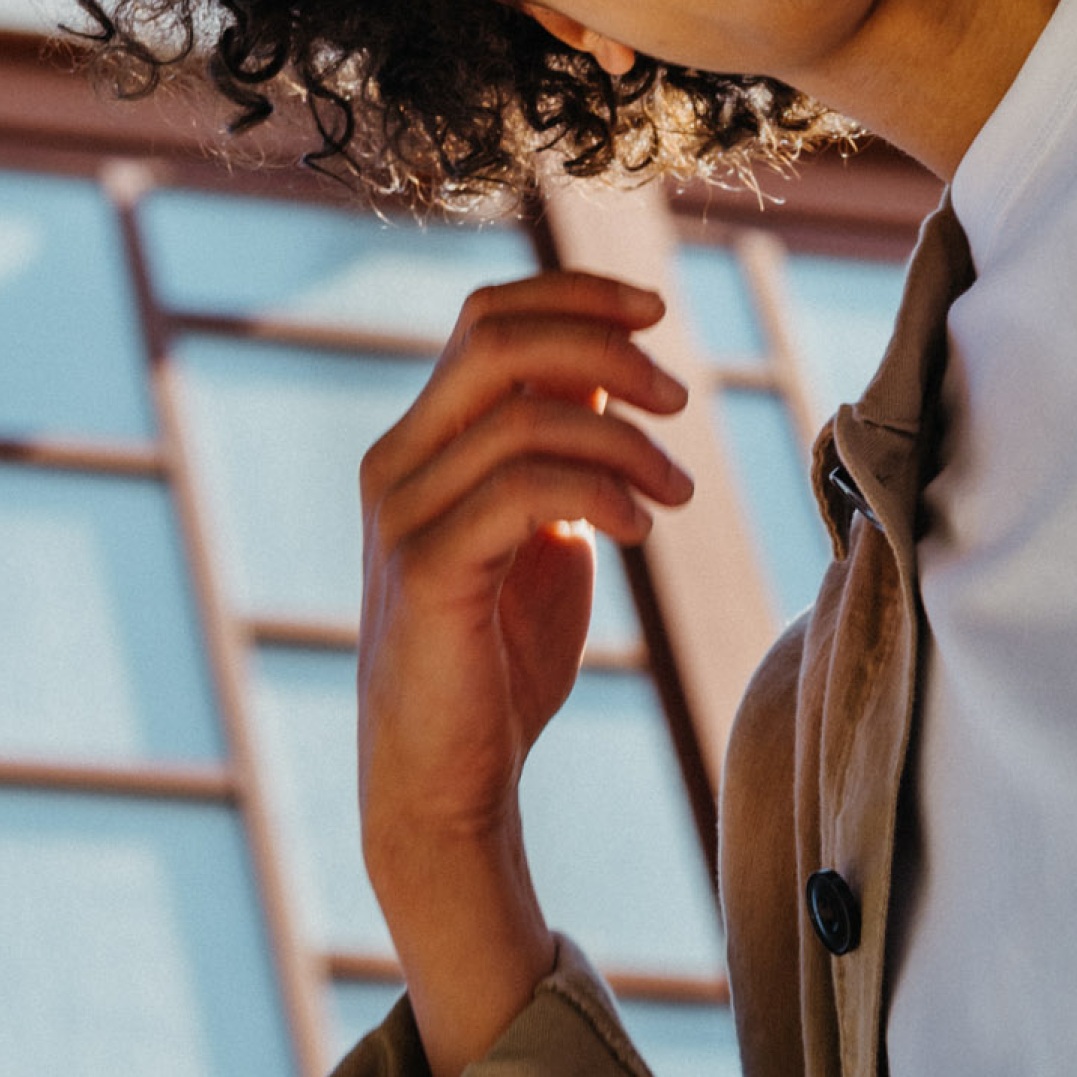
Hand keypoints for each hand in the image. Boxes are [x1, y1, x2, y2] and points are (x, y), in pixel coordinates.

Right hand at [356, 269, 692, 1076]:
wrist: (449, 780)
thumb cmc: (502, 656)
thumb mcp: (545, 528)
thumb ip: (563, 448)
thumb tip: (612, 366)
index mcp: (423, 441)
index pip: (489, 316)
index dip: (577, 295)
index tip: (658, 312)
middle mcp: (398, 463)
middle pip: (496, 335)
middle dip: (604, 344)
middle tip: (677, 398)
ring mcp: (403, 516)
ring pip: (524, 413)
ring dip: (627, 442)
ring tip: (679, 492)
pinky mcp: (424, 572)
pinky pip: (523, 490)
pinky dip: (598, 490)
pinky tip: (640, 527)